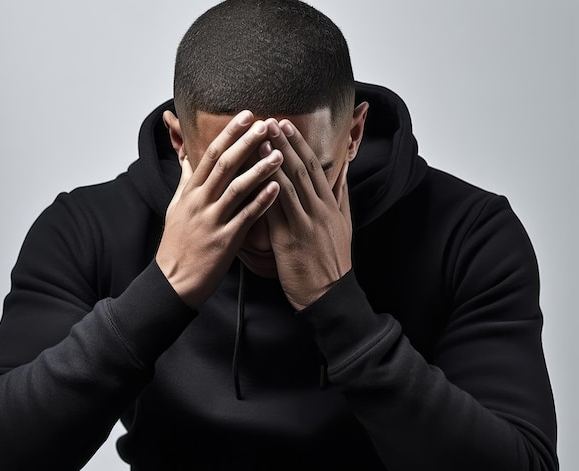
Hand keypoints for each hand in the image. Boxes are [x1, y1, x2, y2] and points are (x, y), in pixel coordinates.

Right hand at [156, 111, 282, 308]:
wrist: (173, 281)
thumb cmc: (177, 245)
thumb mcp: (176, 208)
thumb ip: (186, 181)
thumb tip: (188, 158)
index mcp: (190, 192)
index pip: (210, 155)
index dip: (229, 134)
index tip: (246, 116)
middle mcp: (199, 202)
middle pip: (224, 165)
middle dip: (245, 142)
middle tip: (266, 124)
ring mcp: (211, 221)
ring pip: (236, 188)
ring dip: (259, 169)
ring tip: (279, 154)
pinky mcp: (224, 241)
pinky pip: (245, 217)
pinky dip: (261, 201)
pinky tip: (277, 188)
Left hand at [265, 119, 352, 310]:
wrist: (330, 293)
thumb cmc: (333, 259)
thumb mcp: (344, 223)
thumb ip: (341, 194)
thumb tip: (343, 169)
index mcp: (330, 205)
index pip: (314, 167)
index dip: (299, 144)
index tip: (286, 124)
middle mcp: (319, 210)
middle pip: (300, 170)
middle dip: (284, 143)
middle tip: (268, 121)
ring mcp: (304, 224)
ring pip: (289, 185)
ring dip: (273, 160)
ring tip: (259, 139)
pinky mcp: (289, 240)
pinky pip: (275, 212)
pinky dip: (265, 192)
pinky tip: (254, 177)